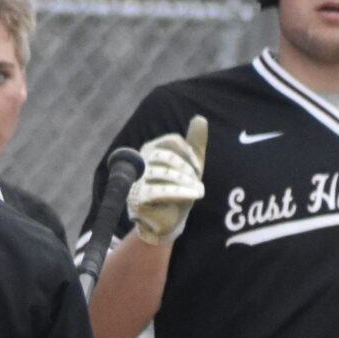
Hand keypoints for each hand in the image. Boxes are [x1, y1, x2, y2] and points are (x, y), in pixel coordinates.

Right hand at [128, 115, 207, 244]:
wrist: (168, 219)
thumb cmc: (179, 188)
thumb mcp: (190, 166)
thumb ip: (194, 143)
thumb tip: (200, 118)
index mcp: (152, 149)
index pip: (171, 141)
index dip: (188, 152)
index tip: (198, 166)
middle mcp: (141, 161)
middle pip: (166, 157)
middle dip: (186, 169)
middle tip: (197, 181)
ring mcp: (138, 180)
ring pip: (164, 174)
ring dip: (185, 182)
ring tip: (197, 191)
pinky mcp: (138, 197)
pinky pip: (160, 191)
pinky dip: (180, 192)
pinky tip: (192, 195)